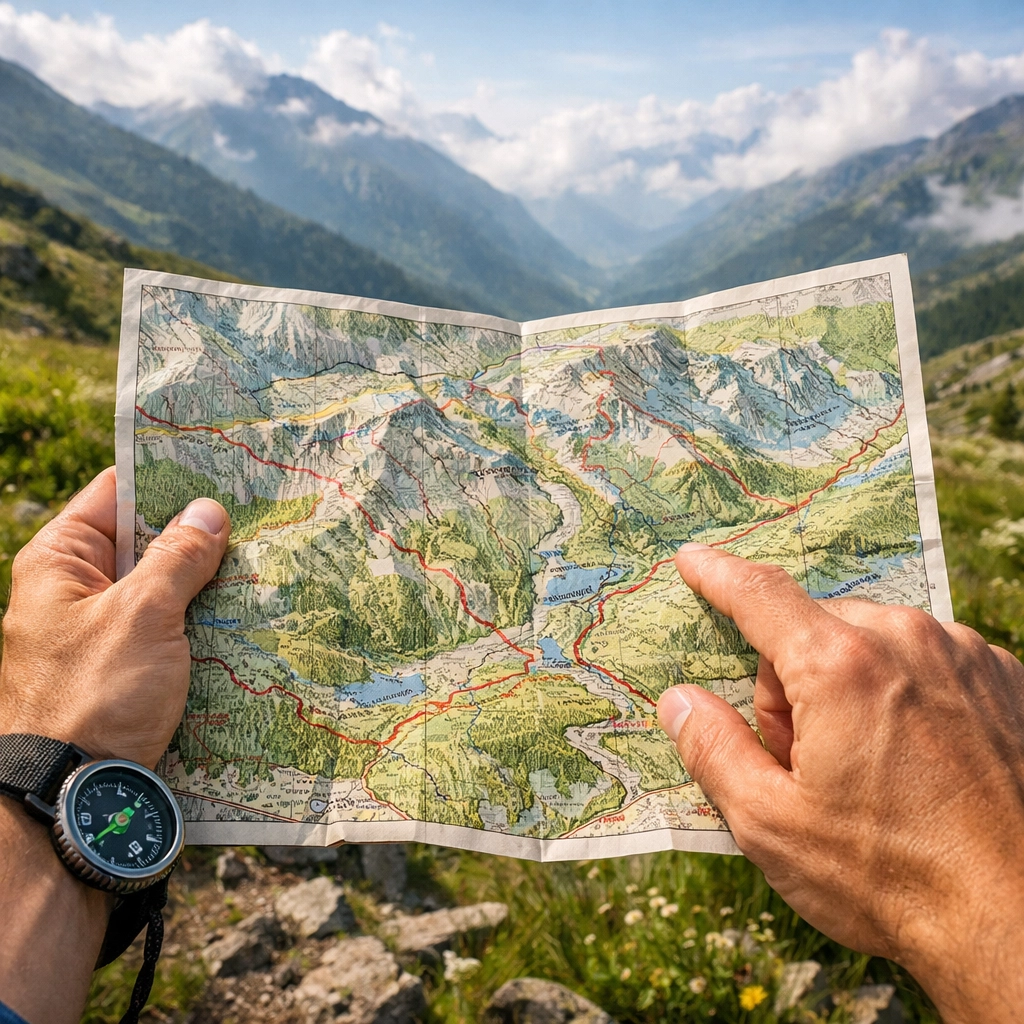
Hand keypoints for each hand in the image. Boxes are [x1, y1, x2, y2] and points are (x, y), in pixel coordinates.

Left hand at [0, 467, 227, 1023]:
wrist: (76, 800)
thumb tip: (209, 510)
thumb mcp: (143, 614)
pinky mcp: (131, 670)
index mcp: (60, 562)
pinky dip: (207, 620)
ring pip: (167, 588)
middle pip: (146, 541)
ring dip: (210, 580)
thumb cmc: (96, 695)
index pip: (117, 494)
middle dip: (200, 531)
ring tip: (270, 558)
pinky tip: (253, 612)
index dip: (168, 476)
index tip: (224, 465)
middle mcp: (78, 591)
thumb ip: (178, 557)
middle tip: (262, 512)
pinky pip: (174, 629)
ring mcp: (106, 632)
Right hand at [658, 544, 1023, 1023]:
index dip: (718, 576)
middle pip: (814, 630)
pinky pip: (928, 659)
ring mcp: (965, 655)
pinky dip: (907, 692)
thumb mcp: (772, 824)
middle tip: (806, 762)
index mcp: (840, 667)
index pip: (760, 596)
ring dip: (851, 686)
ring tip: (872, 771)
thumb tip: (679, 700)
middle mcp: (907, 639)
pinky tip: (921, 762)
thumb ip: (713, 749)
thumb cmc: (892, 879)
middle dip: (792, 682)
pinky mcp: (1007, 678)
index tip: (693, 559)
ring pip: (872, 642)